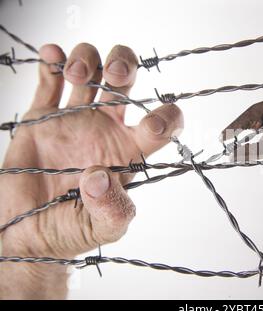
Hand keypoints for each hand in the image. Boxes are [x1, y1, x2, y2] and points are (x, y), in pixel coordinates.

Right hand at [0, 43, 182, 259]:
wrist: (24, 230)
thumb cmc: (70, 231)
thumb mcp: (101, 229)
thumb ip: (112, 209)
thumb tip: (100, 176)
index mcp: (128, 152)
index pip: (161, 125)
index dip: (167, 116)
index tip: (153, 124)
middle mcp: (106, 129)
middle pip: (125, 81)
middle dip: (124, 65)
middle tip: (114, 76)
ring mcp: (74, 119)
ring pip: (90, 71)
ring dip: (88, 59)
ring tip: (75, 74)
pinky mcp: (42, 117)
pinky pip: (49, 80)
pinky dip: (52, 62)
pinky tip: (52, 55)